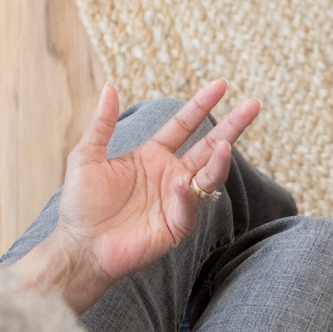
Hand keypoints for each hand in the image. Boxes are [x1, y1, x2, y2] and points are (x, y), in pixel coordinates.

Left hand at [13, 80, 259, 311]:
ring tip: (225, 146)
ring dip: (220, 161)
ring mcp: (176, 201)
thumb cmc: (80, 204)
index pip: (184, 125)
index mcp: (152, 156)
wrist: (79, 246)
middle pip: (209, 147)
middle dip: (232, 127)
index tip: (221, 85)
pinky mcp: (176, 226)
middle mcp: (170, 175)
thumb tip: (110, 87)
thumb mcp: (87, 156)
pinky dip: (188, 195)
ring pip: (208, 176)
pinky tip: (183, 184)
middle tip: (253, 105)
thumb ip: (101, 124)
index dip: (201, 105)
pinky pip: (189, 207)